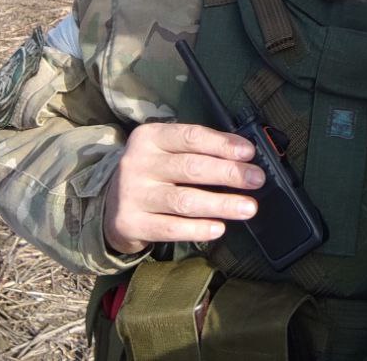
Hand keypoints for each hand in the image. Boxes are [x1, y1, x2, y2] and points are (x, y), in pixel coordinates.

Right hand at [103, 122, 264, 253]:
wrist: (109, 204)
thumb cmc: (152, 173)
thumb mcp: (166, 151)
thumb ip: (199, 150)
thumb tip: (244, 155)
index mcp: (150, 137)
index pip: (191, 137)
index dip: (222, 144)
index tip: (249, 153)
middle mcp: (138, 163)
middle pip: (191, 167)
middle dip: (229, 174)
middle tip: (257, 180)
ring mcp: (132, 194)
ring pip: (184, 200)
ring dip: (221, 204)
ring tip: (249, 208)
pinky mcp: (130, 223)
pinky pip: (171, 228)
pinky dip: (198, 229)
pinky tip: (219, 228)